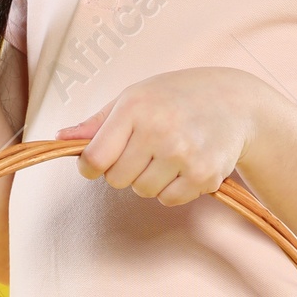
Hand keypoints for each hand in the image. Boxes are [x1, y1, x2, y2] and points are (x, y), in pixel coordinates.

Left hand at [58, 70, 266, 205]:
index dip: (90, 167)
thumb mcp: (135, 96)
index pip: (93, 159)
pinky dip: (173, 188)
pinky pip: (169, 200)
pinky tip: (186, 164)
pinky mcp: (204, 176)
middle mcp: (159, 131)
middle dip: (124, 170)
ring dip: (150, 179)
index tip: (97, 163)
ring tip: (169, 153)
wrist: (237, 102)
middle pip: (117, 180)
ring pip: (143, 192)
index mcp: (135, 108)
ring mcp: (184, 155)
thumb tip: (58, 139)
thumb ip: (96, 123)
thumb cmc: (177, 96)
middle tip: (144, 149)